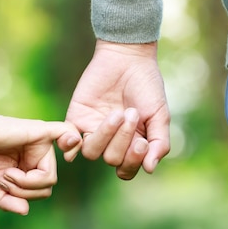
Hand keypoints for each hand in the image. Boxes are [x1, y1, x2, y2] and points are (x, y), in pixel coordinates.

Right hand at [0, 59, 81, 214]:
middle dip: (22, 190)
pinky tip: (68, 151)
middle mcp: (37, 155)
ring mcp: (41, 144)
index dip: (22, 195)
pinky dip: (73, 143)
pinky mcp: (41, 132)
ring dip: (25, 183)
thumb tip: (25, 210)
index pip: (40, 191)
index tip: (2, 184)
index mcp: (28, 166)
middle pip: (47, 188)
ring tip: (7, 172)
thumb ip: (7, 201)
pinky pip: (69, 134)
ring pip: (50, 179)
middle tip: (4, 177)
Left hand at [63, 40, 169, 178]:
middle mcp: (111, 143)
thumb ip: (159, 143)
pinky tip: (75, 137)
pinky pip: (67, 142)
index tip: (142, 142)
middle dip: (122, 140)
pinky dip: (68, 145)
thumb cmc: (147, 86)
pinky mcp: (75, 119)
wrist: (127, 58)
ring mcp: (92, 132)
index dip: (132, 161)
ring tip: (116, 113)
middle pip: (111, 160)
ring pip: (92, 153)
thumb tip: (149, 169)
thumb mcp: (159, 115)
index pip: (126, 170)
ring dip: (105, 136)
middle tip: (131, 113)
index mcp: (131, 146)